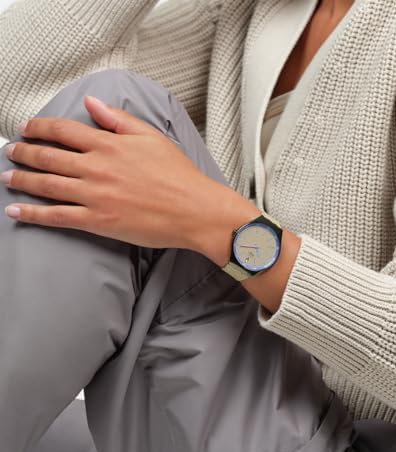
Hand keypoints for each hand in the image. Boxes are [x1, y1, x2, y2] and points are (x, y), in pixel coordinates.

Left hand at [1, 96, 246, 252]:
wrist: (194, 209)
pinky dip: (33, 214)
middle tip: (10, 152)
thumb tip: (91, 103)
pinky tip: (15, 210)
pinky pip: (57, 216)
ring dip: (22, 180)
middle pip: (48, 157)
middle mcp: (96, 167)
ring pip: (47, 185)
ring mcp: (94, 195)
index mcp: (109, 144)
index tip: (27, 128)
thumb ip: (119, 119)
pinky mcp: (98, 221)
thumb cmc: (179, 175)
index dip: (40, 127)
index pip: (63, 130)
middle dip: (23, 153)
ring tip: (7, 178)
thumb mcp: (152, 137)